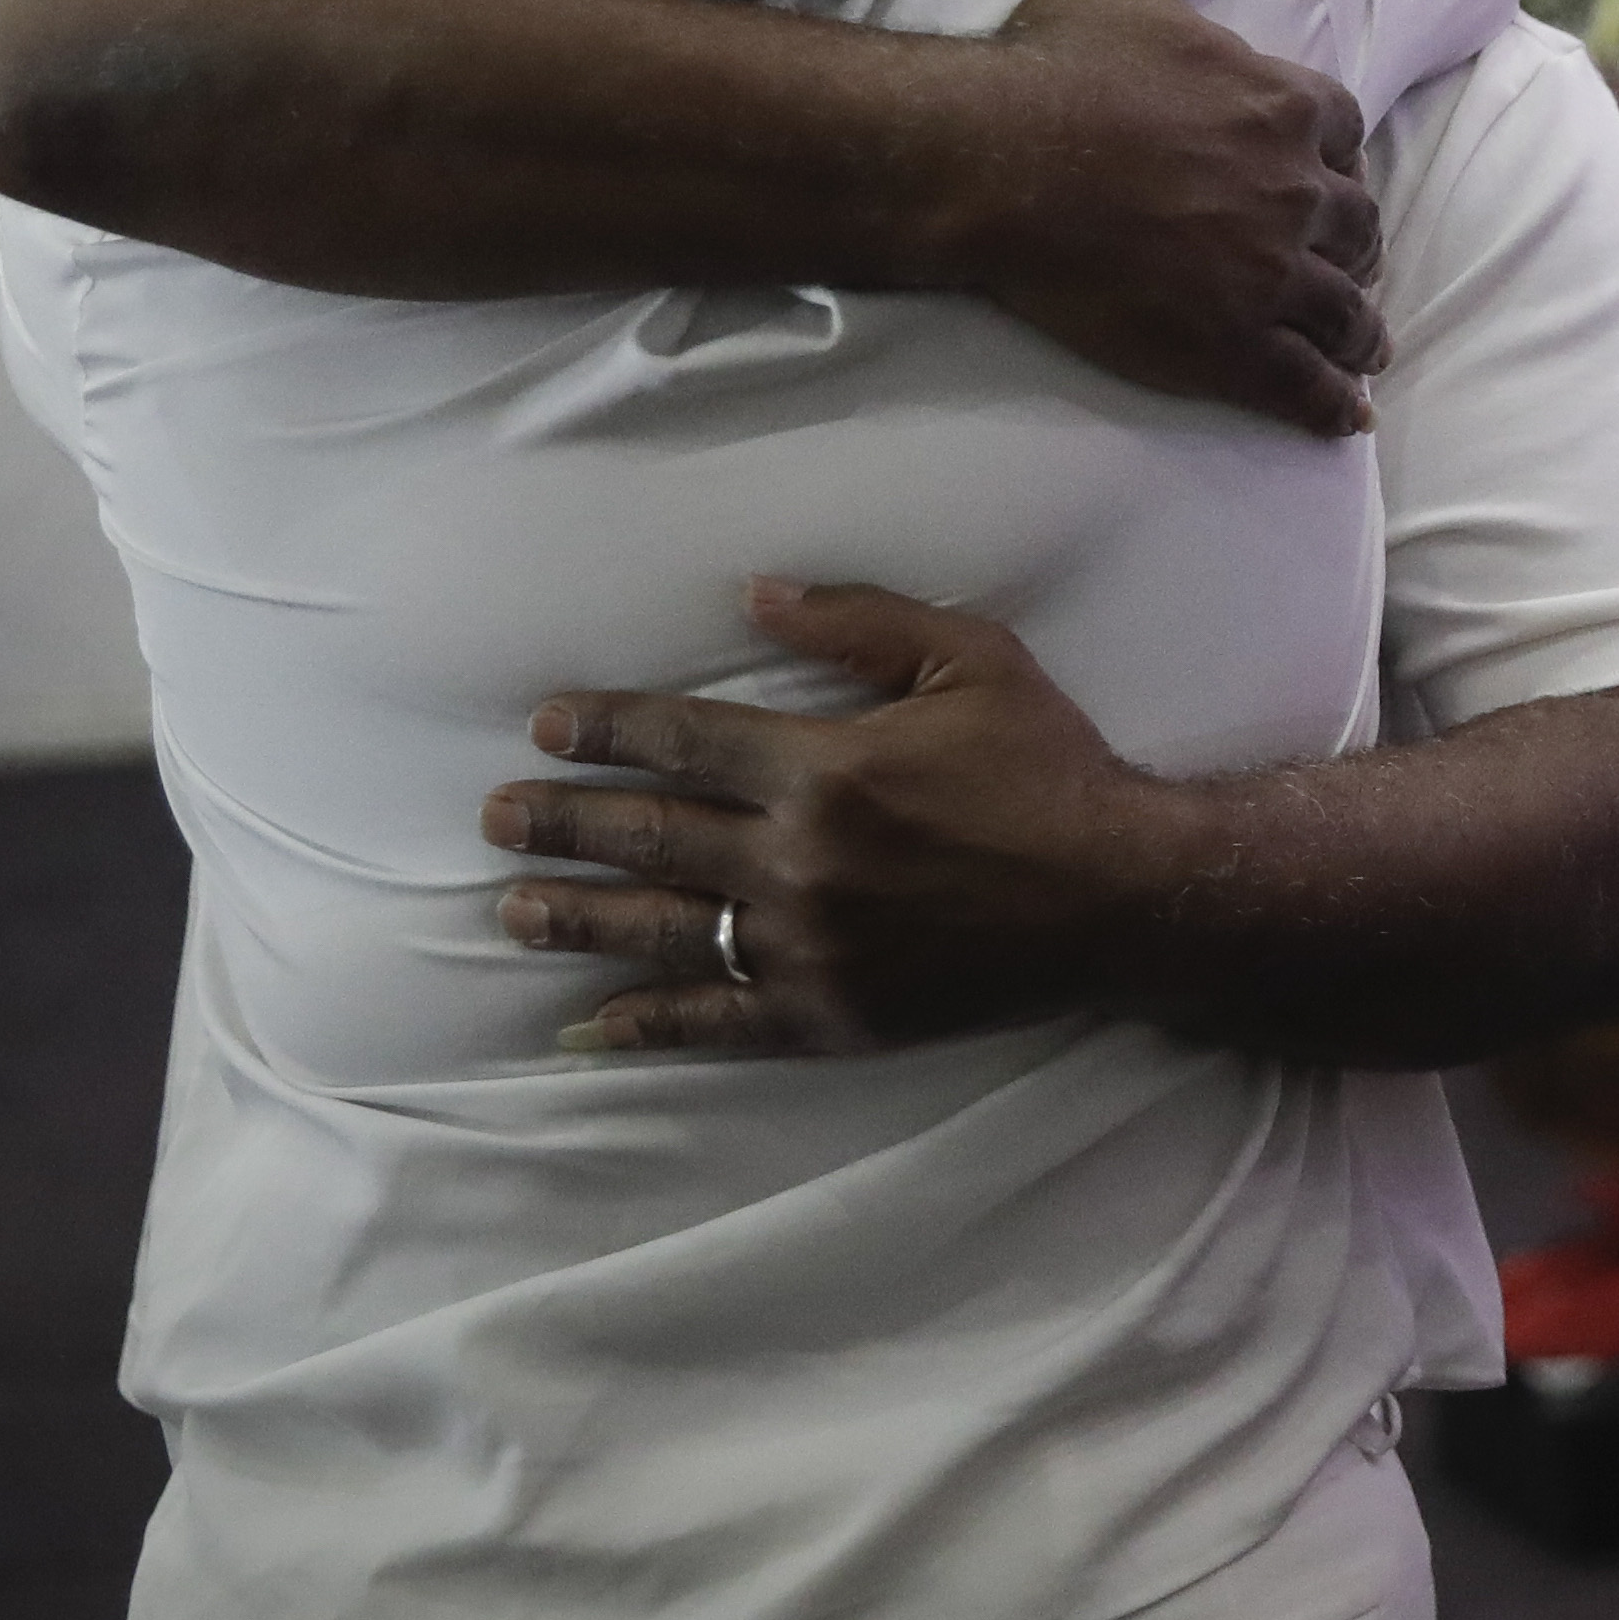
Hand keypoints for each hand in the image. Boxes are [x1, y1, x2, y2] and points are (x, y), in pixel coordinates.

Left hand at [485, 580, 1160, 1055]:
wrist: (1123, 899)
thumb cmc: (1051, 768)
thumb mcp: (974, 661)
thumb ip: (860, 623)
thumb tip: (755, 595)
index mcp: (824, 769)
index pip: (682, 742)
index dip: (606, 731)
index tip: (546, 727)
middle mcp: (798, 863)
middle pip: (650, 838)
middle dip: (562, 823)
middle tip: (495, 817)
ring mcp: (808, 949)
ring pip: (662, 931)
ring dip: (577, 918)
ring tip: (513, 908)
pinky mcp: (829, 1016)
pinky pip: (716, 1022)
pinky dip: (646, 1024)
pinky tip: (591, 1023)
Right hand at [949, 0, 1385, 433]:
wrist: (995, 161)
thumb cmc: (1054, 63)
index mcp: (1284, 106)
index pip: (1348, 137)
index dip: (1340, 163)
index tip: (1331, 182)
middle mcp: (1295, 192)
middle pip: (1357, 227)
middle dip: (1355, 248)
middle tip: (1345, 267)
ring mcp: (1270, 275)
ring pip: (1346, 312)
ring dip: (1360, 330)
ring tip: (1364, 348)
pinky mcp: (1232, 345)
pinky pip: (1307, 384)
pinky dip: (1334, 404)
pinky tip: (1346, 416)